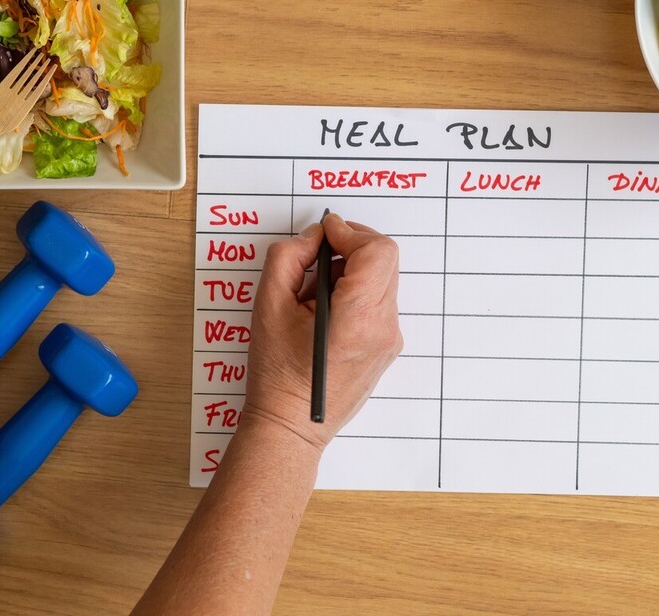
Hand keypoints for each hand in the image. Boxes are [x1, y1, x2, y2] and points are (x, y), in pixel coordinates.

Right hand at [242, 213, 402, 449]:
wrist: (292, 425)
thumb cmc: (277, 373)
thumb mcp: (268, 305)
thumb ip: (288, 257)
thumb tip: (314, 237)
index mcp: (358, 318)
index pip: (377, 251)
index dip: (349, 232)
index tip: (325, 232)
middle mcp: (383, 328)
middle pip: (385, 261)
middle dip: (351, 248)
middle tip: (317, 257)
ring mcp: (390, 340)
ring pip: (382, 280)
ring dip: (352, 271)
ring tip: (314, 293)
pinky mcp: (388, 347)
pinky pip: (379, 302)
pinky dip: (356, 292)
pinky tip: (325, 311)